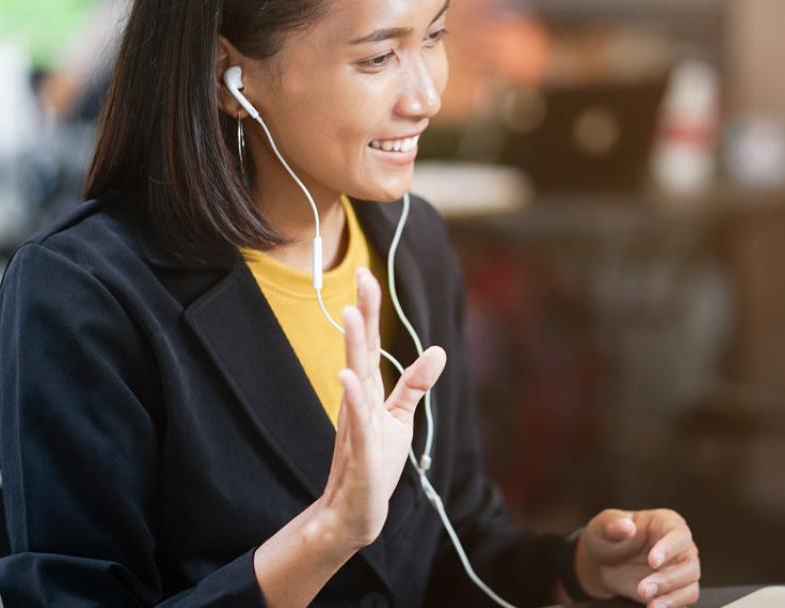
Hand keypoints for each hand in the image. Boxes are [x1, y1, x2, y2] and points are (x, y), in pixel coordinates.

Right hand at [319, 268, 445, 548]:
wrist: (357, 509)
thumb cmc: (376, 462)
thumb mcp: (401, 417)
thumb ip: (415, 384)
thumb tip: (439, 351)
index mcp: (368, 390)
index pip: (369, 344)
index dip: (369, 310)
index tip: (366, 275)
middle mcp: (358, 399)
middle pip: (359, 350)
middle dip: (361, 314)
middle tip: (360, 278)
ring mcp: (356, 422)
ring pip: (355, 377)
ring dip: (353, 346)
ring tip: (350, 315)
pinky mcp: (359, 448)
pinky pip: (356, 419)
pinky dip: (353, 397)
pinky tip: (345, 376)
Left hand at [574, 508, 699, 607]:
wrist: (603, 563)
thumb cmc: (608, 537)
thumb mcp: (603, 526)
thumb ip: (613, 524)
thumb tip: (626, 526)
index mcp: (667, 523)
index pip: (679, 534)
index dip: (669, 548)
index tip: (652, 562)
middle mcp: (680, 547)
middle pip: (689, 564)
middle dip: (668, 579)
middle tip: (643, 589)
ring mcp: (680, 569)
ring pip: (690, 585)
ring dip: (672, 597)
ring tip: (651, 605)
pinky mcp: (675, 590)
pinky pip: (684, 600)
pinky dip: (672, 606)